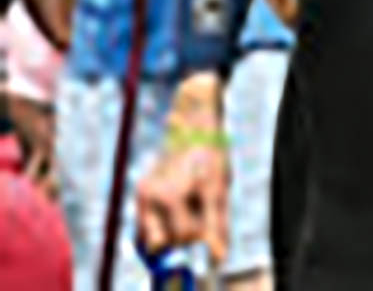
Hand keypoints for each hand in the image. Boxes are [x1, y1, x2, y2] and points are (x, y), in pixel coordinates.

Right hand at [136, 74, 228, 265]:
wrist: (193, 125)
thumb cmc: (211, 158)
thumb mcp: (220, 189)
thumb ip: (218, 226)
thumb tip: (218, 259)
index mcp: (179, 193)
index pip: (186, 237)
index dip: (201, 238)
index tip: (209, 228)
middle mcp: (157, 195)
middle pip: (165, 243)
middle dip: (182, 239)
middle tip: (197, 217)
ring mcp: (145, 193)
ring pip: (151, 238)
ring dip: (168, 234)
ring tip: (185, 212)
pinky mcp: (140, 191)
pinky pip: (145, 226)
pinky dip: (158, 226)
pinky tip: (173, 208)